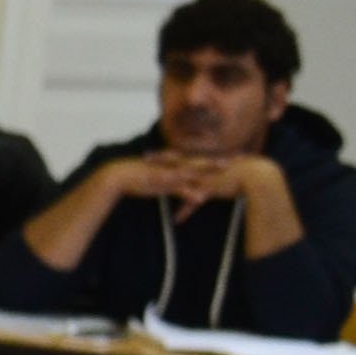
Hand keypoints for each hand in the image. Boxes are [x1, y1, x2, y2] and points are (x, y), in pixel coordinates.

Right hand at [94, 151, 236, 208]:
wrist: (117, 176)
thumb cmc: (136, 177)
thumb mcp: (156, 176)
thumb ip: (169, 179)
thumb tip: (177, 181)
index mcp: (173, 164)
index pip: (198, 159)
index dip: (214, 157)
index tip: (230, 156)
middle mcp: (174, 166)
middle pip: (200, 163)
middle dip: (219, 161)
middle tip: (237, 159)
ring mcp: (168, 174)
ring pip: (193, 174)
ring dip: (209, 174)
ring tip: (225, 173)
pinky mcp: (160, 184)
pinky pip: (178, 189)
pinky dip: (189, 193)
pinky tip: (201, 198)